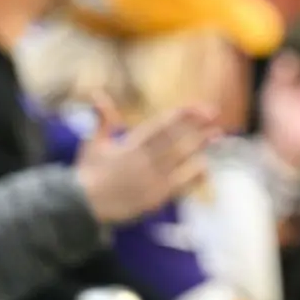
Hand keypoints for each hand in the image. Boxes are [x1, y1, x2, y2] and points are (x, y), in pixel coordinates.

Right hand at [74, 99, 218, 224]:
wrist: (82, 207)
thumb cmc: (88, 173)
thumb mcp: (93, 143)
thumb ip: (102, 119)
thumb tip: (97, 93)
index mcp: (131, 145)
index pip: (161, 125)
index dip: (182, 115)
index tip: (198, 106)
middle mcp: (144, 161)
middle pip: (176, 140)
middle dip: (197, 126)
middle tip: (215, 114)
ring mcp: (151, 180)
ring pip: (181, 160)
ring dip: (200, 146)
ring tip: (217, 135)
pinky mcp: (155, 198)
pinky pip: (179, 185)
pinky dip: (193, 175)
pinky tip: (205, 166)